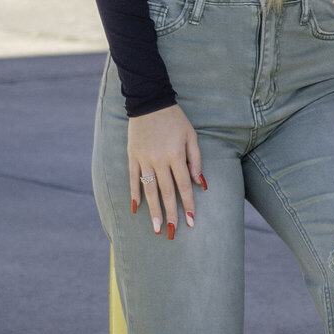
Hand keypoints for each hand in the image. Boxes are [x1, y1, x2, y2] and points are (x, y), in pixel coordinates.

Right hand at [127, 103, 204, 238]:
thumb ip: (195, 160)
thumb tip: (200, 183)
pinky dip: (135, 193)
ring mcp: (144, 159)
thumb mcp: (191, 135)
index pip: (183, 185)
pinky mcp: (132, 156)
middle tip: (172, 232)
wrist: (149, 102)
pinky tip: (136, 208)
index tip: (190, 221)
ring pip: (149, 189)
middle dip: (170, 213)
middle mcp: (159, 159)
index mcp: (176, 155)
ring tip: (156, 227)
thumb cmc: (175, 119)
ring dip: (153, 210)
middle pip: (166, 192)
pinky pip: (133, 178)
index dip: (187, 204)